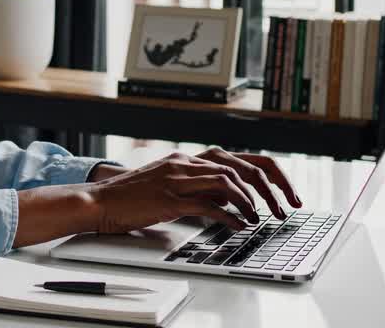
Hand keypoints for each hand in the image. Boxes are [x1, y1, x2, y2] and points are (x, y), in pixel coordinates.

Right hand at [86, 148, 302, 234]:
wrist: (101, 200)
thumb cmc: (133, 197)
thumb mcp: (171, 185)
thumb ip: (199, 187)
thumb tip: (230, 199)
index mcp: (189, 159)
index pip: (238, 159)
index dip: (267, 174)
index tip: (283, 192)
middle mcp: (186, 163)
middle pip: (239, 167)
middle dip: (267, 189)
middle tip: (282, 209)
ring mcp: (178, 178)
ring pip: (227, 182)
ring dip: (250, 202)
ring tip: (260, 219)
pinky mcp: (170, 199)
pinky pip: (208, 206)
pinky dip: (229, 217)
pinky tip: (239, 226)